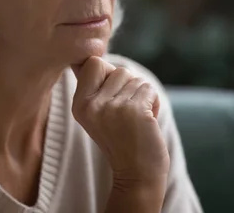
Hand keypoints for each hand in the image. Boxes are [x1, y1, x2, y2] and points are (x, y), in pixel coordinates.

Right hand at [71, 56, 169, 187]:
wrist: (137, 176)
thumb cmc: (120, 140)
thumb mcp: (95, 113)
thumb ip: (91, 85)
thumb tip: (83, 57)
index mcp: (79, 104)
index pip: (93, 63)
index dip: (109, 74)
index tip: (112, 98)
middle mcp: (91, 105)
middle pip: (119, 70)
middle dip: (129, 88)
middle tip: (127, 115)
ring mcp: (112, 108)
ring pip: (136, 80)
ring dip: (142, 97)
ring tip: (136, 119)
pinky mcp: (134, 111)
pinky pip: (149, 89)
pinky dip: (154, 103)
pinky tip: (147, 122)